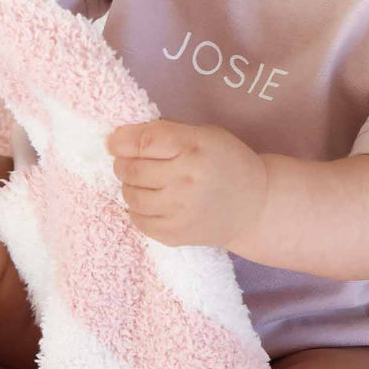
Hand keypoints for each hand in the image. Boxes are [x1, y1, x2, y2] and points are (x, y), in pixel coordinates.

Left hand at [105, 119, 267, 248]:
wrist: (254, 207)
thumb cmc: (226, 163)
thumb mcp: (204, 135)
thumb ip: (166, 133)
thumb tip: (119, 139)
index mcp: (194, 148)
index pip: (143, 142)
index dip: (120, 141)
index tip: (114, 142)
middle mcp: (185, 180)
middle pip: (131, 169)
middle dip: (123, 163)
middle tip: (130, 162)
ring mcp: (179, 211)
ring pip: (130, 195)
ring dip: (129, 186)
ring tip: (142, 182)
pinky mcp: (175, 235)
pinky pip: (137, 220)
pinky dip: (137, 209)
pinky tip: (152, 201)